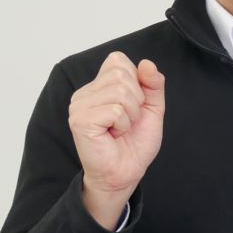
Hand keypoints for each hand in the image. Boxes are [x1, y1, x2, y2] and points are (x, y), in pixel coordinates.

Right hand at [68, 52, 165, 228]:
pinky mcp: (80, 120)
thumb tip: (147, 63)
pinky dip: (123, 124)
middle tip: (128, 120)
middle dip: (137, 100)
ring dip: (131, 115)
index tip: (134, 104)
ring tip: (121, 128)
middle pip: (121, 73)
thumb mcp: (152, 108)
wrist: (127, 172)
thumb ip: (153, 84)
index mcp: (98, 86)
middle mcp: (85, 92)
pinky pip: (115, 110)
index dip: (137, 81)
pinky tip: (113, 134)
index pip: (118, 60)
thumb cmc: (135, 142)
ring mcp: (79, 106)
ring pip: (121, 92)